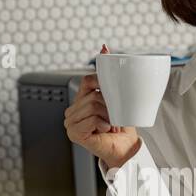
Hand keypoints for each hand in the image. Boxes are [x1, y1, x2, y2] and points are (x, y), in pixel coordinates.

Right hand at [64, 44, 140, 169]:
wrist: (124, 148)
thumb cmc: (120, 125)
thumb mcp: (115, 95)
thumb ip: (107, 73)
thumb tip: (104, 47)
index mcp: (79, 100)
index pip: (87, 80)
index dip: (102, 83)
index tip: (112, 93)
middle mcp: (71, 111)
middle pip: (92, 94)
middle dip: (109, 105)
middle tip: (113, 116)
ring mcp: (70, 123)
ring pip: (93, 105)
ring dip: (108, 115)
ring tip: (109, 123)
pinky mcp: (74, 133)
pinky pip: (93, 119)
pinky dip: (104, 124)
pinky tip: (105, 130)